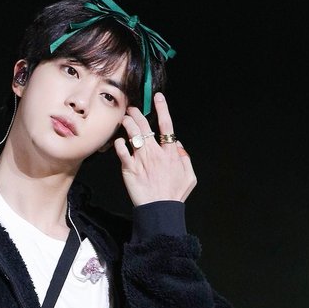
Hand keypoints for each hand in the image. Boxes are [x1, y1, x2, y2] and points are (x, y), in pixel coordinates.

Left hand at [113, 92, 196, 206]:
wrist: (159, 210)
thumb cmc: (174, 196)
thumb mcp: (189, 177)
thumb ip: (185, 159)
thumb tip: (178, 145)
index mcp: (170, 153)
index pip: (166, 125)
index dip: (162, 109)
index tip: (157, 98)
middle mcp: (155, 153)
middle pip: (145, 126)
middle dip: (137, 114)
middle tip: (132, 109)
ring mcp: (141, 159)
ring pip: (133, 134)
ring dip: (127, 123)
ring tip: (124, 119)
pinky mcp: (130, 168)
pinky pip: (122, 151)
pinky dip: (119, 143)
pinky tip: (118, 140)